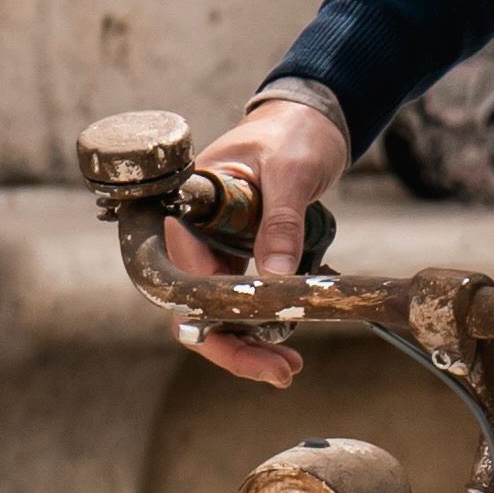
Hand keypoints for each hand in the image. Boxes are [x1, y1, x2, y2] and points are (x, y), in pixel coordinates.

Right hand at [167, 97, 352, 385]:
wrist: (310, 119)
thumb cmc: (291, 135)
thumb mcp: (290, 174)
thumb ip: (280, 222)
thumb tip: (275, 279)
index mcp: (186, 214)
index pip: (183, 282)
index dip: (209, 321)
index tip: (246, 342)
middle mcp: (193, 238)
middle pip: (197, 309)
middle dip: (233, 346)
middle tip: (281, 373)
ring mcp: (216, 249)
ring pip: (220, 312)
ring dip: (249, 343)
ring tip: (289, 368)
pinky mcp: (242, 255)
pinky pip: (243, 300)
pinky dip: (262, 324)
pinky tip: (288, 342)